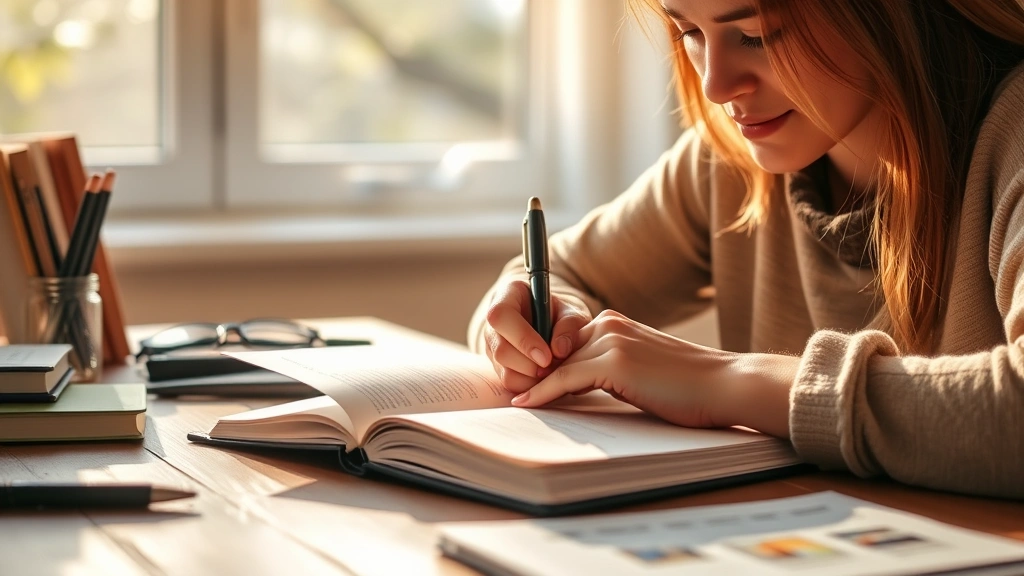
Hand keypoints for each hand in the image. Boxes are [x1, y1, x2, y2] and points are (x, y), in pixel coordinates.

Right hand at [482, 279, 591, 393]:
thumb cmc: (561, 315)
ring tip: (552, 371)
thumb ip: (569, 326)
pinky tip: (545, 377)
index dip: (522, 338)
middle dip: (529, 365)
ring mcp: (492, 345)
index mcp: (508, 295)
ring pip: (504, 370)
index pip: (501, 316)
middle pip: (500, 349)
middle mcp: (494, 322)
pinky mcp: (497, 365)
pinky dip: (529, 386)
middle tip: (553, 367)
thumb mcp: (571, 313)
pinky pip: (509, 383)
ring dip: (531, 378)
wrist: (554, 325)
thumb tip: (559, 350)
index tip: (546, 356)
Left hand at [509, 310, 797, 435]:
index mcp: (616, 323)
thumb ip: (612, 369)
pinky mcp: (614, 363)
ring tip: (513, 402)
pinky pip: (564, 379)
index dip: (545, 364)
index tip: (525, 382)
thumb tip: (580, 386)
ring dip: (533, 384)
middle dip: (533, 374)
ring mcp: (612, 341)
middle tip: (510, 395)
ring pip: (557, 365)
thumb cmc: (691, 386)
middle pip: (557, 352)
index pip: (566, 343)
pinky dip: (542, 393)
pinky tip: (526, 404)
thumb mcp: (642, 370)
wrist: (725, 385)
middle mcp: (610, 324)